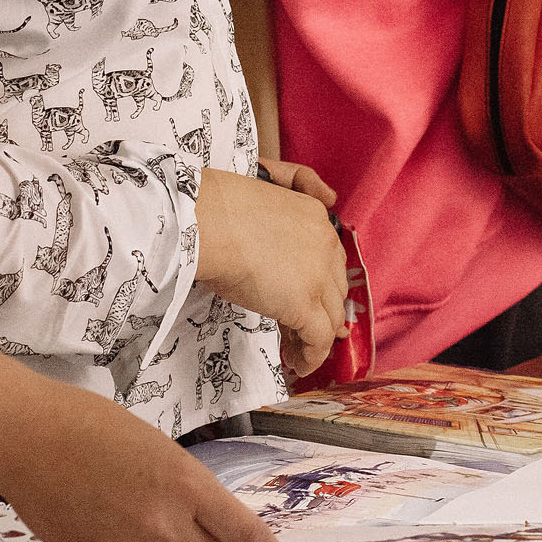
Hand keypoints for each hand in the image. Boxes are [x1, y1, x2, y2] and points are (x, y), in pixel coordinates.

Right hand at [0, 378, 295, 541]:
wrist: (29, 438)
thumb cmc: (90, 427)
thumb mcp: (158, 448)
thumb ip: (187, 489)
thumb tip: (207, 522)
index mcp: (184, 483)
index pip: (243, 533)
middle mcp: (163, 524)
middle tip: (215, 539)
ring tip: (171, 538)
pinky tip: (126, 532)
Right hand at [195, 167, 348, 376]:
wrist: (206, 222)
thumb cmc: (221, 203)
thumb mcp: (270, 176)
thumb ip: (302, 181)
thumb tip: (331, 196)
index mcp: (315, 215)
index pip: (329, 257)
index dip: (322, 281)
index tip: (313, 298)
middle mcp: (326, 246)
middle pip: (334, 287)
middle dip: (324, 309)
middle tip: (308, 329)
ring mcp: (317, 278)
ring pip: (329, 317)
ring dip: (316, 337)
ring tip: (299, 352)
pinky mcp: (304, 306)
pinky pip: (318, 340)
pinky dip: (311, 357)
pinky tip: (298, 364)